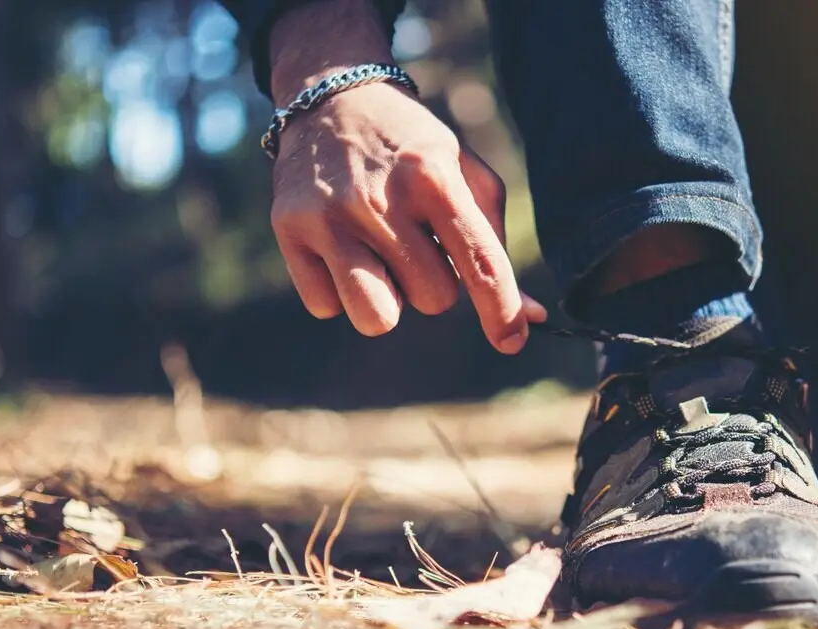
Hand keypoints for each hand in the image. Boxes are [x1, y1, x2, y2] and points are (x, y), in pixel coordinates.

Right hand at [266, 1, 544, 353]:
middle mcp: (380, 197)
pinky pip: (326, 307)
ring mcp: (328, 215)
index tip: (512, 341)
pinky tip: (339, 249)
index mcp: (434, 176)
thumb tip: (528, 318)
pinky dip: (338, 290)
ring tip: (382, 260)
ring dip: (388, 301)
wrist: (332, 98)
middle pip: (433, 299)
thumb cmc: (412, 149)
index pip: (479, 261)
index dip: (501, 310)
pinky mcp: (288, 229)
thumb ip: (494, 246)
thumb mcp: (463, 175)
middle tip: (415, 244)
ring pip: (377, 316)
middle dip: (433, 283)